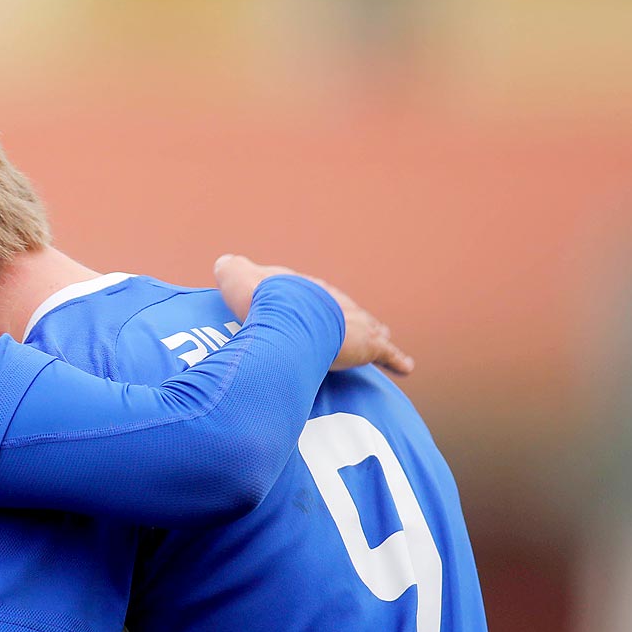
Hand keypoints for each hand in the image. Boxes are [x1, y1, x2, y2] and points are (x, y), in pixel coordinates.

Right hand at [214, 254, 414, 375]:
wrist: (288, 311)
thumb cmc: (261, 299)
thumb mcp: (238, 277)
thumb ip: (233, 271)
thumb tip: (225, 264)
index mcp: (308, 290)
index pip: (314, 297)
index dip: (311, 307)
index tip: (307, 314)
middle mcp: (336, 302)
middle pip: (346, 311)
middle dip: (346, 320)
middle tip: (346, 330)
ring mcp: (354, 323)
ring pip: (369, 329)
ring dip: (372, 336)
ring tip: (377, 344)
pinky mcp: (366, 345)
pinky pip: (386, 354)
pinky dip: (396, 360)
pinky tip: (406, 367)